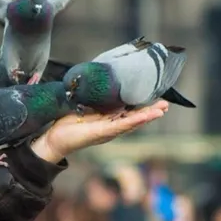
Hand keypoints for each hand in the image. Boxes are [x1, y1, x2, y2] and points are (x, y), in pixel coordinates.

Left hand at [31, 100, 168, 162]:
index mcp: (108, 119)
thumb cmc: (67, 123)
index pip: (129, 111)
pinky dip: (135, 121)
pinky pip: (121, 125)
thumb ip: (94, 97)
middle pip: (135, 118)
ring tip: (162, 110)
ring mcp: (108, 131)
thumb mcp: (84, 105)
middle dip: (151, 111)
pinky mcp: (102, 133)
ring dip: (148, 116)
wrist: (54, 139)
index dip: (142, 105)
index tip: (155, 97)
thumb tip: (100, 81)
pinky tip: (145, 116)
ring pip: (132, 122)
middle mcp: (111, 126)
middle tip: (166, 104)